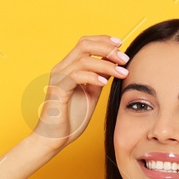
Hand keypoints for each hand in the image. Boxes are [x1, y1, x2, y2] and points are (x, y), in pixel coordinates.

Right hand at [31, 34, 129, 149]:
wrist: (54, 138)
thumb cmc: (71, 118)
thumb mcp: (91, 93)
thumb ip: (99, 77)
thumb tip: (114, 64)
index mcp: (69, 67)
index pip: (86, 43)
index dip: (103, 40)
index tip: (121, 45)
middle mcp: (62, 68)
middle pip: (84, 44)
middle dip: (107, 48)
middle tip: (124, 58)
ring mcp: (58, 78)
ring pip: (83, 59)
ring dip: (105, 64)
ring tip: (122, 72)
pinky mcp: (58, 90)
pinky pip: (75, 76)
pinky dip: (92, 76)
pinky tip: (104, 83)